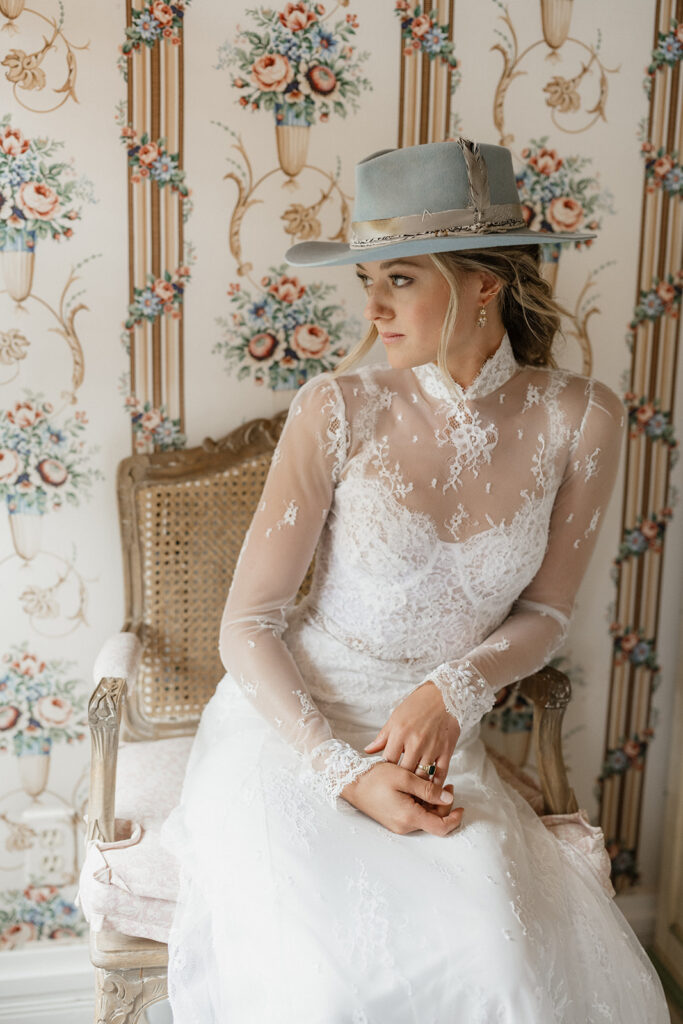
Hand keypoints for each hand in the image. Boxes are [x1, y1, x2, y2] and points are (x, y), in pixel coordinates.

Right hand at [341, 761, 463, 835]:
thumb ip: (428, 789)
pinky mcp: (394, 820)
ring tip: (432, 784)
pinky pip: (415, 815)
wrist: (351, 783)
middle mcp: (404, 826)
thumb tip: (448, 798)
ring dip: (433, 804)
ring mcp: (398, 825)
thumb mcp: (404, 777)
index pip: (441, 827)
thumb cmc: (375, 778)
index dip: (454, 819)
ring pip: (425, 818)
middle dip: (444, 805)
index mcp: (409, 817)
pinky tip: (420, 789)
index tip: (461, 806)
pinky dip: (422, 804)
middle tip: (447, 785)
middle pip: (434, 821)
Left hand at [363, 681, 460, 787]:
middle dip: (400, 783)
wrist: (444, 695)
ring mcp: (432, 747)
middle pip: (404, 772)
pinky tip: (430, 791)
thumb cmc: (417, 705)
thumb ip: (382, 737)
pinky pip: (440, 774)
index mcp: (400, 733)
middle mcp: (415, 742)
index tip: (384, 779)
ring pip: (422, 776)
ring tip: (412, 796)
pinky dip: (435, 785)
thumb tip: (368, 751)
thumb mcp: (395, 718)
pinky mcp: (447, 750)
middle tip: (397, 793)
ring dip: (417, 787)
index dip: (385, 772)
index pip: (388, 761)